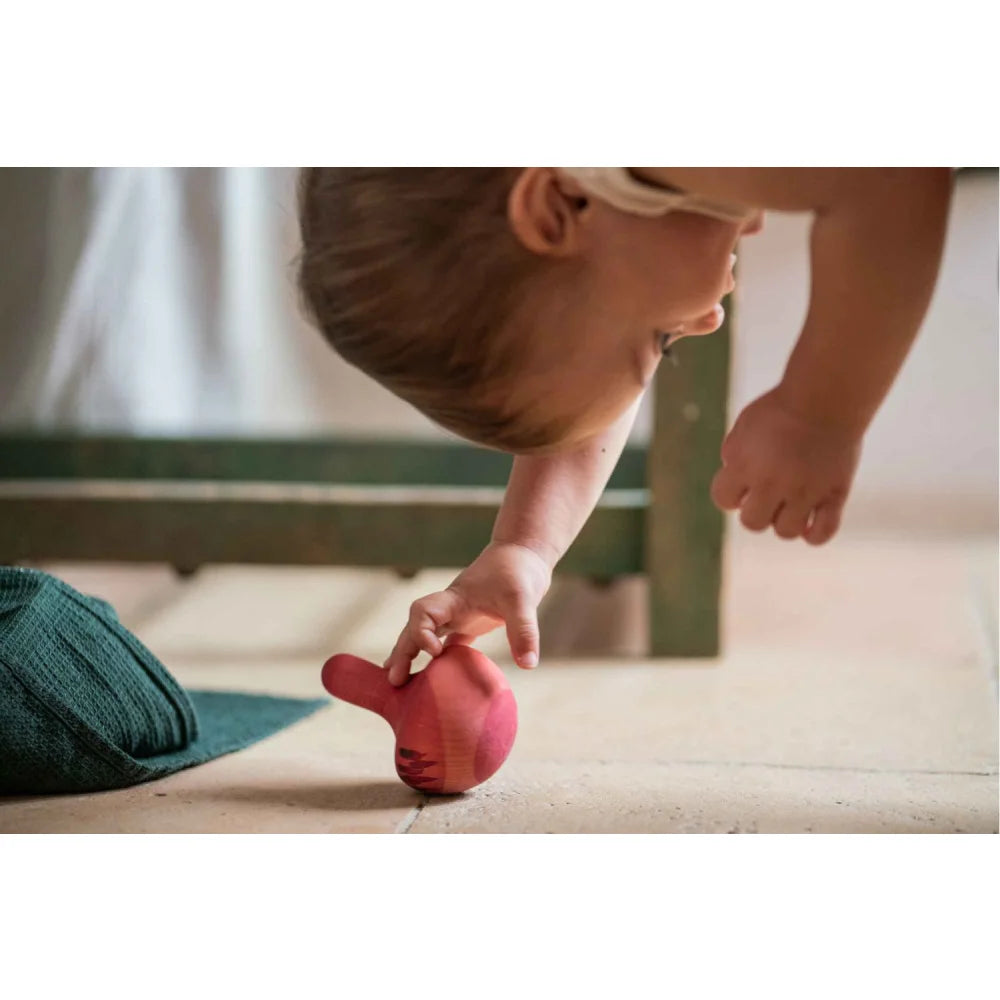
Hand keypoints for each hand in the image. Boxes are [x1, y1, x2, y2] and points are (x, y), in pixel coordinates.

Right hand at [383, 541, 552, 685]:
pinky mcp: (472, 621)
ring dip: (412, 655)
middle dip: (402, 652)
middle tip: (393, 681)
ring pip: (426, 636)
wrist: (524, 552)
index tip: (435, 652)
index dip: (420, 633)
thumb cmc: (519, 570)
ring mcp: (459, 615)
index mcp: (454, 599)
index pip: (422, 612)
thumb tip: (527, 665)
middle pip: (414, 628)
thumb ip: (524, 630)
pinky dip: (440, 660)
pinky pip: (449, 643)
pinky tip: (436, 679)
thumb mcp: (524, 599)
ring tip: (399, 682)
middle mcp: (450, 608)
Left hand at [710, 386, 861, 544]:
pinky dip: (814, 534)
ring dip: (785, 521)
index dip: (731, 493)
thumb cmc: (782, 407)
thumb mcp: (744, 426)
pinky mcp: (835, 494)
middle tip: (769, 492)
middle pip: (752, 523)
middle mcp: (774, 482)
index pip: (723, 499)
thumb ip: (734, 455)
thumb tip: (735, 484)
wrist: (827, 396)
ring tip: (792, 501)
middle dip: (756, 510)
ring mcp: (806, 490)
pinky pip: (823, 533)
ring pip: (786, 532)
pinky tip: (810, 521)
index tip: (743, 482)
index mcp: (746, 464)